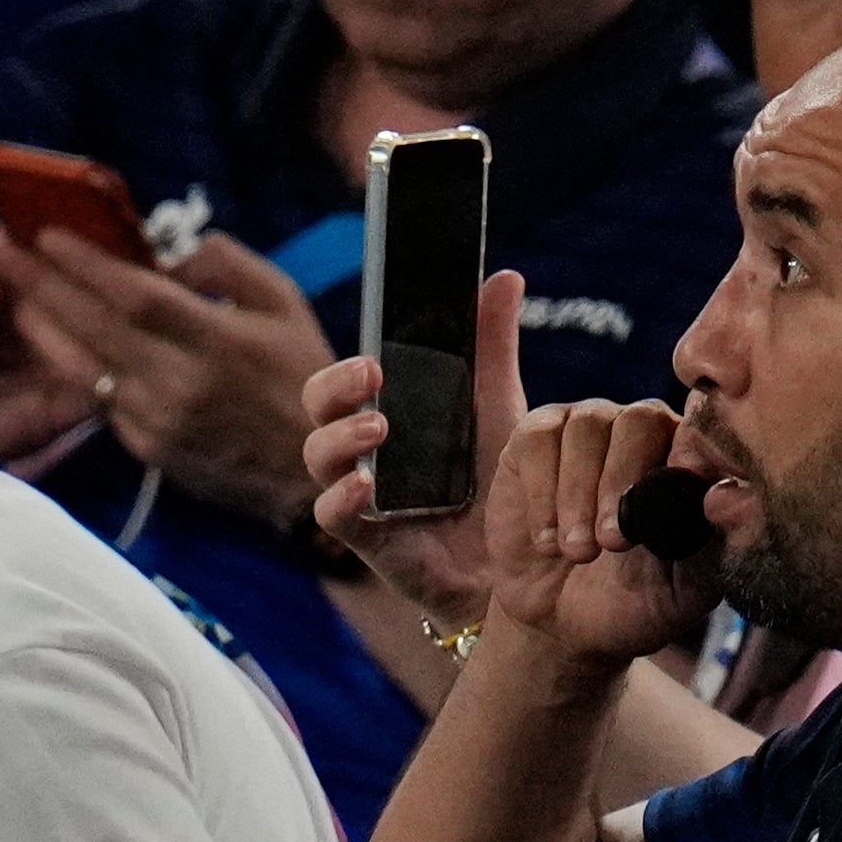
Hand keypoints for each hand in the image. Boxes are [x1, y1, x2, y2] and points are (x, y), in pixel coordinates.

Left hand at [0, 227, 334, 522]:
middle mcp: (182, 385)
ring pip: (84, 367)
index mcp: (220, 342)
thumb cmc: (303, 378)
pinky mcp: (148, 450)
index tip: (45, 233)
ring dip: (41, 326)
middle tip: (0, 250)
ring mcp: (160, 423)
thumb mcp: (284, 302)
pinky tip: (50, 336)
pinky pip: (101, 399)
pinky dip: (73, 364)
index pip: (136, 296)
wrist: (314, 474)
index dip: (86, 264)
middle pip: (95, 328)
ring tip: (9, 289)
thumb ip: (225, 265)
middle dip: (42, 285)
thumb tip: (165, 257)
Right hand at [302, 269, 525, 626]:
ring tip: (378, 429)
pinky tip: (366, 486)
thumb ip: (493, 347)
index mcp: (390, 416)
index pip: (344, 381)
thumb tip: (504, 276)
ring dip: (339, 437)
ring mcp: (362, 497)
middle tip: (371, 377)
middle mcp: (366, 453)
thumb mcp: (500, 410)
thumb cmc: (503, 485)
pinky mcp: (369, 542)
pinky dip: (341, 497)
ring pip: (316, 458)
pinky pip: (332, 516)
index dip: (346, 367)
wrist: (524, 566)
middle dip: (333, 387)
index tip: (376, 356)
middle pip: (318, 410)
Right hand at [479, 396, 722, 670]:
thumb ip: (719, 542)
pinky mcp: (537, 439)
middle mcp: (642, 431)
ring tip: (579, 551)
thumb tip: (737, 500)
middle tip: (613, 543)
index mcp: (689, 458)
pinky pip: (539, 441)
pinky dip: (542, 494)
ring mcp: (588, 428)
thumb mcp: (686, 589)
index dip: (684, 464)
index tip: (670, 515)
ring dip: (579, 495)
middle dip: (622, 483)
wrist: (562, 624)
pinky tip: (548, 539)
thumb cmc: (634, 602)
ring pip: (587, 429)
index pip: (698, 432)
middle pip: (640, 420)